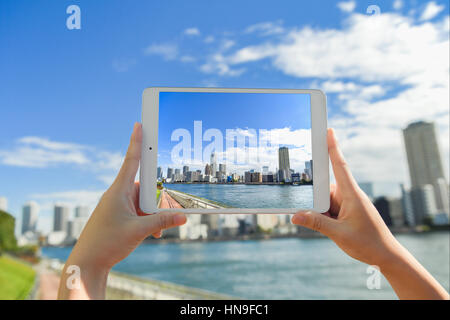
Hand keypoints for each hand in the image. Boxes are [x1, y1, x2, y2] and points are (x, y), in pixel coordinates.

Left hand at [58, 123, 186, 298]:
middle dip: (157, 202)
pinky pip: (139, 212)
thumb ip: (162, 221)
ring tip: (154, 232)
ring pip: (143, 202)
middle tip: (166, 214)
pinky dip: (147, 221)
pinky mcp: (119, 216)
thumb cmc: (107, 243)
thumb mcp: (138, 231)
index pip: (131, 161)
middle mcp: (118, 195)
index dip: (136, 142)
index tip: (138, 125)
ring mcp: (118, 206)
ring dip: (153, 215)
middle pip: (145, 187)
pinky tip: (151, 235)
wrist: (87, 264)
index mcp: (119, 191)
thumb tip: (182, 217)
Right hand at [292, 128, 399, 266]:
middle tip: (327, 218)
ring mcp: (348, 204)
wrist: (386, 257)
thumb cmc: (368, 243)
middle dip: (317, 201)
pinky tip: (330, 229)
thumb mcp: (339, 234)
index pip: (340, 165)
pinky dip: (325, 218)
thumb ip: (316, 223)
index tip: (329, 131)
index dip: (333, 147)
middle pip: (325, 188)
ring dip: (322, 213)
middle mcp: (350, 196)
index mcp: (352, 194)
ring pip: (325, 201)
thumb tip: (295, 215)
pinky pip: (329, 210)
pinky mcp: (346, 212)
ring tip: (332, 228)